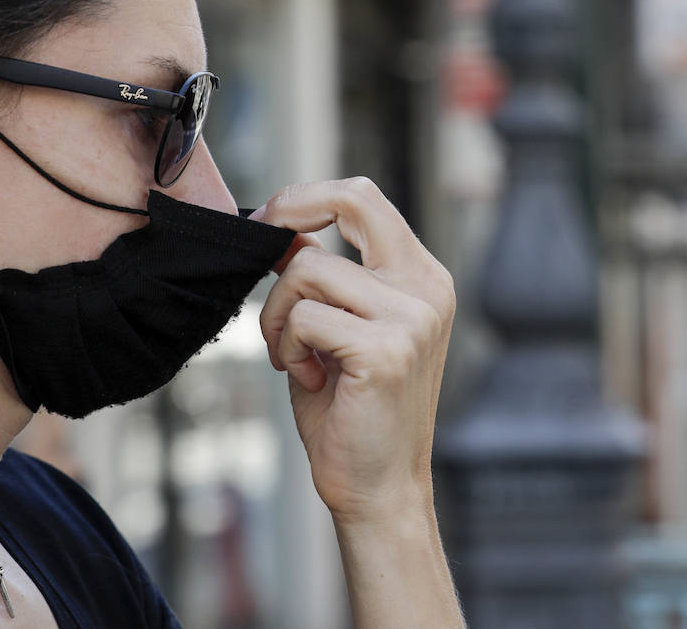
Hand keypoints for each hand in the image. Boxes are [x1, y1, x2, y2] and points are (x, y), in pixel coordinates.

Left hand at [251, 178, 455, 524]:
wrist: (378, 489)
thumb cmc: (352, 412)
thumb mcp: (336, 329)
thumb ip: (322, 278)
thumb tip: (282, 231)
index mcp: (423, 277)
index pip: (366, 197)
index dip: (308, 196)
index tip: (270, 222)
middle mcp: (427, 288)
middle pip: (351, 200)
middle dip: (291, 209)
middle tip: (260, 242)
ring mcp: (412, 317)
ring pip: (307, 268)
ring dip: (278, 314)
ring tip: (293, 357)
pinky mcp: (387, 350)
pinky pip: (305, 316)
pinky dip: (287, 345)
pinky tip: (307, 378)